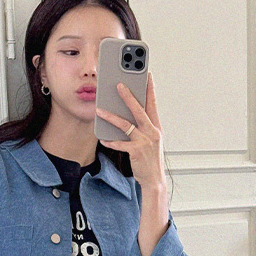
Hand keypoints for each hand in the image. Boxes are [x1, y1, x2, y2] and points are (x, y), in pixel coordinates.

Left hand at [107, 65, 170, 253]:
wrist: (154, 181)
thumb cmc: (150, 159)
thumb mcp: (150, 139)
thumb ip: (142, 125)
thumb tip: (128, 112)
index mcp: (156, 126)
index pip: (152, 103)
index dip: (150, 88)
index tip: (146, 74)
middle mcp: (152, 132)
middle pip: (139, 109)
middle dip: (128, 95)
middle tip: (118, 84)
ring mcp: (145, 142)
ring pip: (126, 124)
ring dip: (112, 116)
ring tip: (100, 109)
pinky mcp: (136, 152)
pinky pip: (120, 144)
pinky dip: (110, 140)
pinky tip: (102, 137)